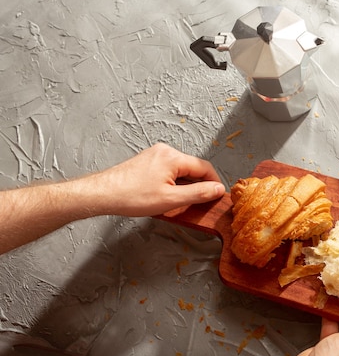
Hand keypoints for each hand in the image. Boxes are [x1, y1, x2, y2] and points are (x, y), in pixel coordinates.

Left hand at [86, 143, 224, 216]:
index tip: (217, 196)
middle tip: (199, 204)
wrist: (103, 194)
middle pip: (193, 168)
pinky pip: (169, 171)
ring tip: (179, 203)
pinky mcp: (148, 161)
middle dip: (198, 186)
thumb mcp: (171, 200)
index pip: (205, 167)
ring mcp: (155, 155)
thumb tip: (218, 189)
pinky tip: (167, 197)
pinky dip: (174, 184)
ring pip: (181, 170)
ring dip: (185, 186)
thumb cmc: (131, 196)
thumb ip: (199, 194)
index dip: (214, 183)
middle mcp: (165, 151)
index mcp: (173, 157)